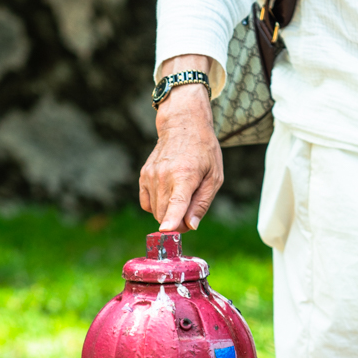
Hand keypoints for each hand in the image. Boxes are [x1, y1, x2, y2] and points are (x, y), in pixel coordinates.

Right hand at [139, 56, 222, 231]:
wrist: (183, 125)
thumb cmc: (203, 152)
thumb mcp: (214, 177)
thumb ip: (202, 204)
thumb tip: (190, 226)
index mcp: (185, 176)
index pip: (176, 203)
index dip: (171, 220)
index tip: (166, 231)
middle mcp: (164, 176)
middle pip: (165, 216)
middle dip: (177, 223)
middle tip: (189, 215)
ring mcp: (150, 176)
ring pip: (155, 212)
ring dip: (168, 213)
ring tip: (181, 195)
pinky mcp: (143, 176)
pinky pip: (146, 204)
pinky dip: (157, 205)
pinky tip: (168, 193)